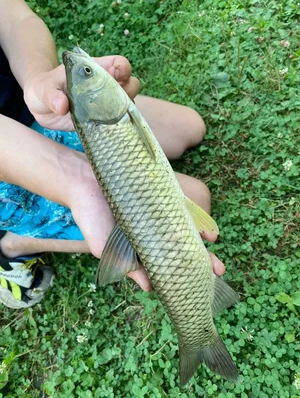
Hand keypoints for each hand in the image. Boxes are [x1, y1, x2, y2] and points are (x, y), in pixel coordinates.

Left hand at [24, 56, 139, 130]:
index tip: (118, 75)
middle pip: (130, 85)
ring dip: (123, 110)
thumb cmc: (44, 88)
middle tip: (114, 100)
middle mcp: (105, 87)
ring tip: (108, 116)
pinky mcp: (102, 121)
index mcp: (95, 71)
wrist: (41, 106)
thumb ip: (52, 95)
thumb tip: (62, 106)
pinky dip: (116, 125)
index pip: (119, 64)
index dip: (123, 68)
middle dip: (128, 91)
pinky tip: (105, 127)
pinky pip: (117, 122)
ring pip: (127, 104)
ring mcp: (106, 104)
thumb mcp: (44, 88)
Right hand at [69, 171, 225, 291]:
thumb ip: (125, 266)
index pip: (165, 266)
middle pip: (181, 250)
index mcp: (140, 249)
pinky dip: (197, 221)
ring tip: (216, 254)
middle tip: (217, 272)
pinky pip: (184, 210)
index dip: (181, 276)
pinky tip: (207, 232)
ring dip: (202, 243)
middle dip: (200, 262)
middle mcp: (154, 234)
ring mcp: (161, 215)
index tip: (197, 288)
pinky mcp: (163, 197)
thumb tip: (149, 287)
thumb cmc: (91, 217)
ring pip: (187, 232)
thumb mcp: (104, 247)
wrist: (84, 182)